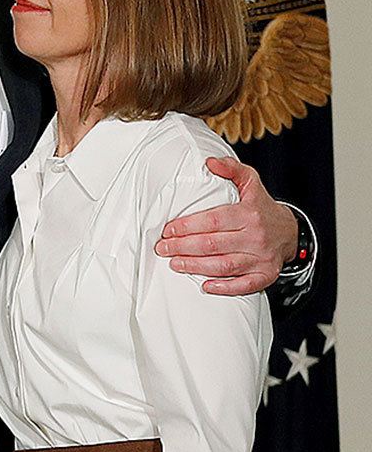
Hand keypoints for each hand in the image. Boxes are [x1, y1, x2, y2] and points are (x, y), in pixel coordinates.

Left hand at [155, 157, 294, 294]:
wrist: (289, 231)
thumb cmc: (261, 207)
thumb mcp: (250, 182)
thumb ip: (231, 169)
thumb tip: (209, 163)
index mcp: (249, 213)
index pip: (212, 220)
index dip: (187, 226)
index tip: (167, 230)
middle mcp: (256, 236)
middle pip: (213, 244)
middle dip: (183, 247)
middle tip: (163, 248)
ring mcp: (262, 257)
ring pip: (224, 265)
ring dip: (196, 266)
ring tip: (174, 264)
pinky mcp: (266, 274)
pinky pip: (245, 285)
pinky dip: (225, 287)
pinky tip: (205, 286)